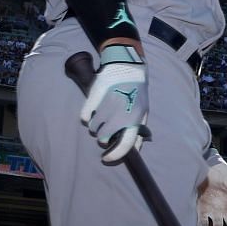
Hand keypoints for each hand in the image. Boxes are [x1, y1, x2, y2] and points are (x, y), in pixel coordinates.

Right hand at [78, 42, 147, 163]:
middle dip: (102, 137)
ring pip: (92, 127)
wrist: (127, 67)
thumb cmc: (136, 92)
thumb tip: (134, 150)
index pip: (125, 143)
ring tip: (100, 118)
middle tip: (104, 131)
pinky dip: (86, 117)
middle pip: (103, 137)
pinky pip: (84, 115)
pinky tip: (92, 112)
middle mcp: (121, 112)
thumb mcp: (142, 112)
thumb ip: (138, 132)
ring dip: (94, 126)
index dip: (115, 155)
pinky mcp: (95, 94)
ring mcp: (107, 103)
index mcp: (135, 117)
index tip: (107, 158)